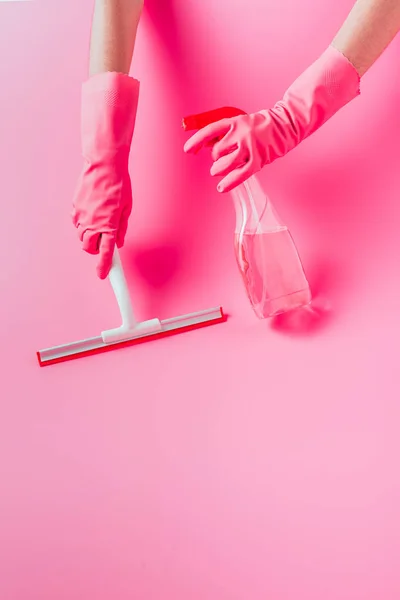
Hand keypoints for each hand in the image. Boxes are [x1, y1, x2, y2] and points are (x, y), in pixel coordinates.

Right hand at [72, 160, 131, 278]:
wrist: (103, 166)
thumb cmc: (119, 184)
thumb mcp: (127, 208)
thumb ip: (122, 227)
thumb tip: (119, 242)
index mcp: (109, 225)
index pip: (106, 253)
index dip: (104, 267)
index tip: (103, 276)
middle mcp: (93, 224)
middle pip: (89, 248)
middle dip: (96, 249)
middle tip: (104, 241)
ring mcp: (82, 217)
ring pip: (81, 237)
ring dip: (89, 237)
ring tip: (99, 224)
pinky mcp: (74, 209)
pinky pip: (76, 224)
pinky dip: (83, 225)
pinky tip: (91, 214)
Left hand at [184, 46, 359, 192]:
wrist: (286, 125)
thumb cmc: (261, 125)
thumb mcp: (241, 122)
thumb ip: (225, 134)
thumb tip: (208, 147)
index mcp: (234, 122)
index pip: (209, 132)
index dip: (196, 141)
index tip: (188, 150)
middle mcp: (240, 134)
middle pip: (216, 152)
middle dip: (215, 158)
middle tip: (220, 159)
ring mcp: (249, 147)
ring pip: (224, 164)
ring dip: (218, 169)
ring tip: (219, 170)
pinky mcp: (258, 160)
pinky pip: (239, 175)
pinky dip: (229, 183)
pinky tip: (222, 188)